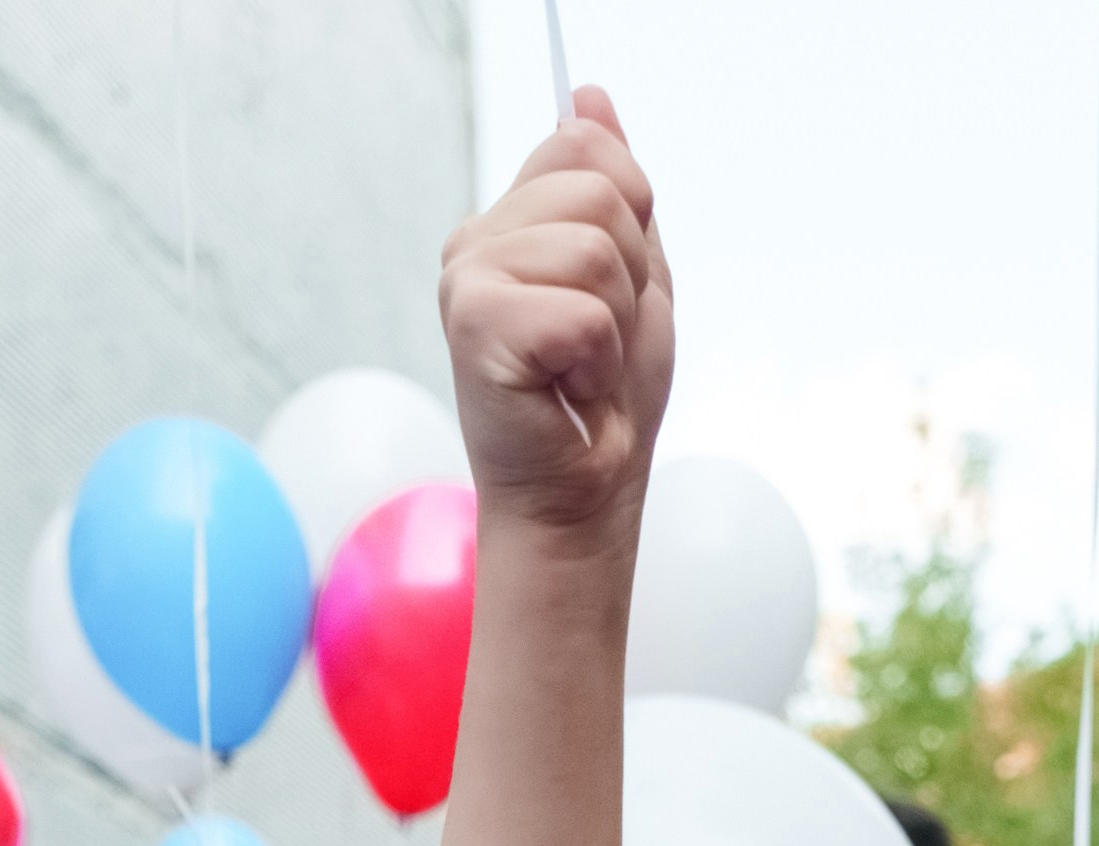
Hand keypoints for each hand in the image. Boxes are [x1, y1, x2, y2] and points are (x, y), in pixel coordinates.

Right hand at [438, 91, 673, 532]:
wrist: (580, 498)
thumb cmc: (601, 405)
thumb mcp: (632, 280)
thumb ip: (614, 190)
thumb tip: (590, 95)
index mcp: (509, 222)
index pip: (587, 147)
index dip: (632, 220)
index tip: (612, 293)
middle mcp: (476, 240)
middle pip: (601, 190)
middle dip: (631, 275)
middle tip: (598, 343)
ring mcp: (466, 277)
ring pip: (596, 249)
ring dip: (614, 324)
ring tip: (582, 369)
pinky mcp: (472, 323)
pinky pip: (582, 311)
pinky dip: (596, 360)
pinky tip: (566, 388)